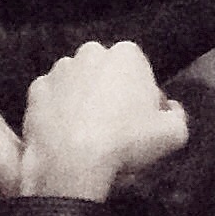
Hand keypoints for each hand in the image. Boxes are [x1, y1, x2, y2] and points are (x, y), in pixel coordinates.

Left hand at [20, 41, 187, 201]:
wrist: (71, 163)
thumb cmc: (127, 142)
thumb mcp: (173, 135)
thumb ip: (179, 116)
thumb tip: (172, 109)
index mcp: (126, 54)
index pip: (140, 70)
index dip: (142, 97)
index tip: (141, 122)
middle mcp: (91, 52)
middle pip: (107, 73)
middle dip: (111, 93)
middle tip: (115, 129)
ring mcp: (59, 69)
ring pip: (77, 82)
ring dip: (83, 100)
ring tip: (87, 134)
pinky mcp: (35, 90)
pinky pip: (52, 98)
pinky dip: (58, 111)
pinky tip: (65, 134)